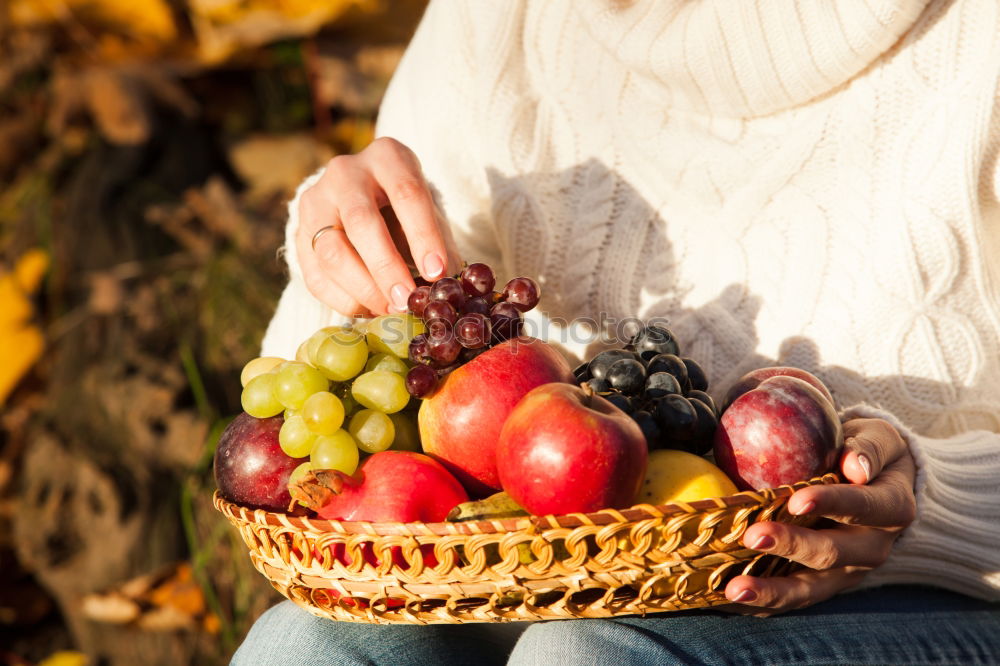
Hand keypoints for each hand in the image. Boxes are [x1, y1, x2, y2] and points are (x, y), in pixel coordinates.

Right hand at [297, 137, 457, 316]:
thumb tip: (447, 287)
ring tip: (390, 310)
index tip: (437, 272)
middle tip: (406, 300)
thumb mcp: (428, 214)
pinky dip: (344, 300)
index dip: (423, 235)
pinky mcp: (299, 233)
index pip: (406, 193)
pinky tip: (369, 310)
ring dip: (363, 289)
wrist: (362, 199)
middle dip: (386, 267)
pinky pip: (315, 275)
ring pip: (331, 251)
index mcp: (387, 157)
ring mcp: (315, 200)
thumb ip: (439, 246)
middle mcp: (345, 172)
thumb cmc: (405, 210)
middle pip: (361, 221)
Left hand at [722, 417, 915, 614]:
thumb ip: (868, 448)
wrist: (878, 489)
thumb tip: (855, 465)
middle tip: (753, 537)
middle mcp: (872, 548)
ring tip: (735, 589)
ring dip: (771, 591)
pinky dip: (761, 604)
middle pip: (831, 553)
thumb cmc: (866, 452)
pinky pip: (791, 599)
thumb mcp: (878, 437)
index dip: (831, 504)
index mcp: (891, 507)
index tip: (796, 501)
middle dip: (791, 546)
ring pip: (810, 589)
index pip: (863, 506)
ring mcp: (847, 573)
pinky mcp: (823, 585)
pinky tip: (727, 601)